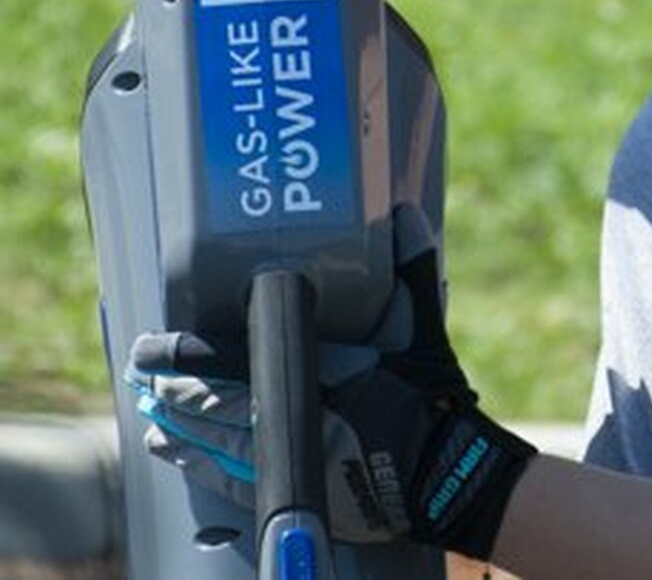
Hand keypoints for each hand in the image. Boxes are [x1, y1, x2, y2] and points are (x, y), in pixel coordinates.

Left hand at [127, 207, 536, 558]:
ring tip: (153, 409)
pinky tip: (175, 449)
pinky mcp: (302, 492)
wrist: (450, 478)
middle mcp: (308, 423)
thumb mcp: (427, 335)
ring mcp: (302, 464)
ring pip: (223, 445)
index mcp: (332, 379)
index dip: (196, 357)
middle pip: (224, 407)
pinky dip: (201, 464)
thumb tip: (406, 214)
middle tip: (146, 374)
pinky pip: (236, 481)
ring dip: (184, 426)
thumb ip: (414, 274)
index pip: (247, 363)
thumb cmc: (436, 404)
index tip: (156, 349)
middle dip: (181, 391)